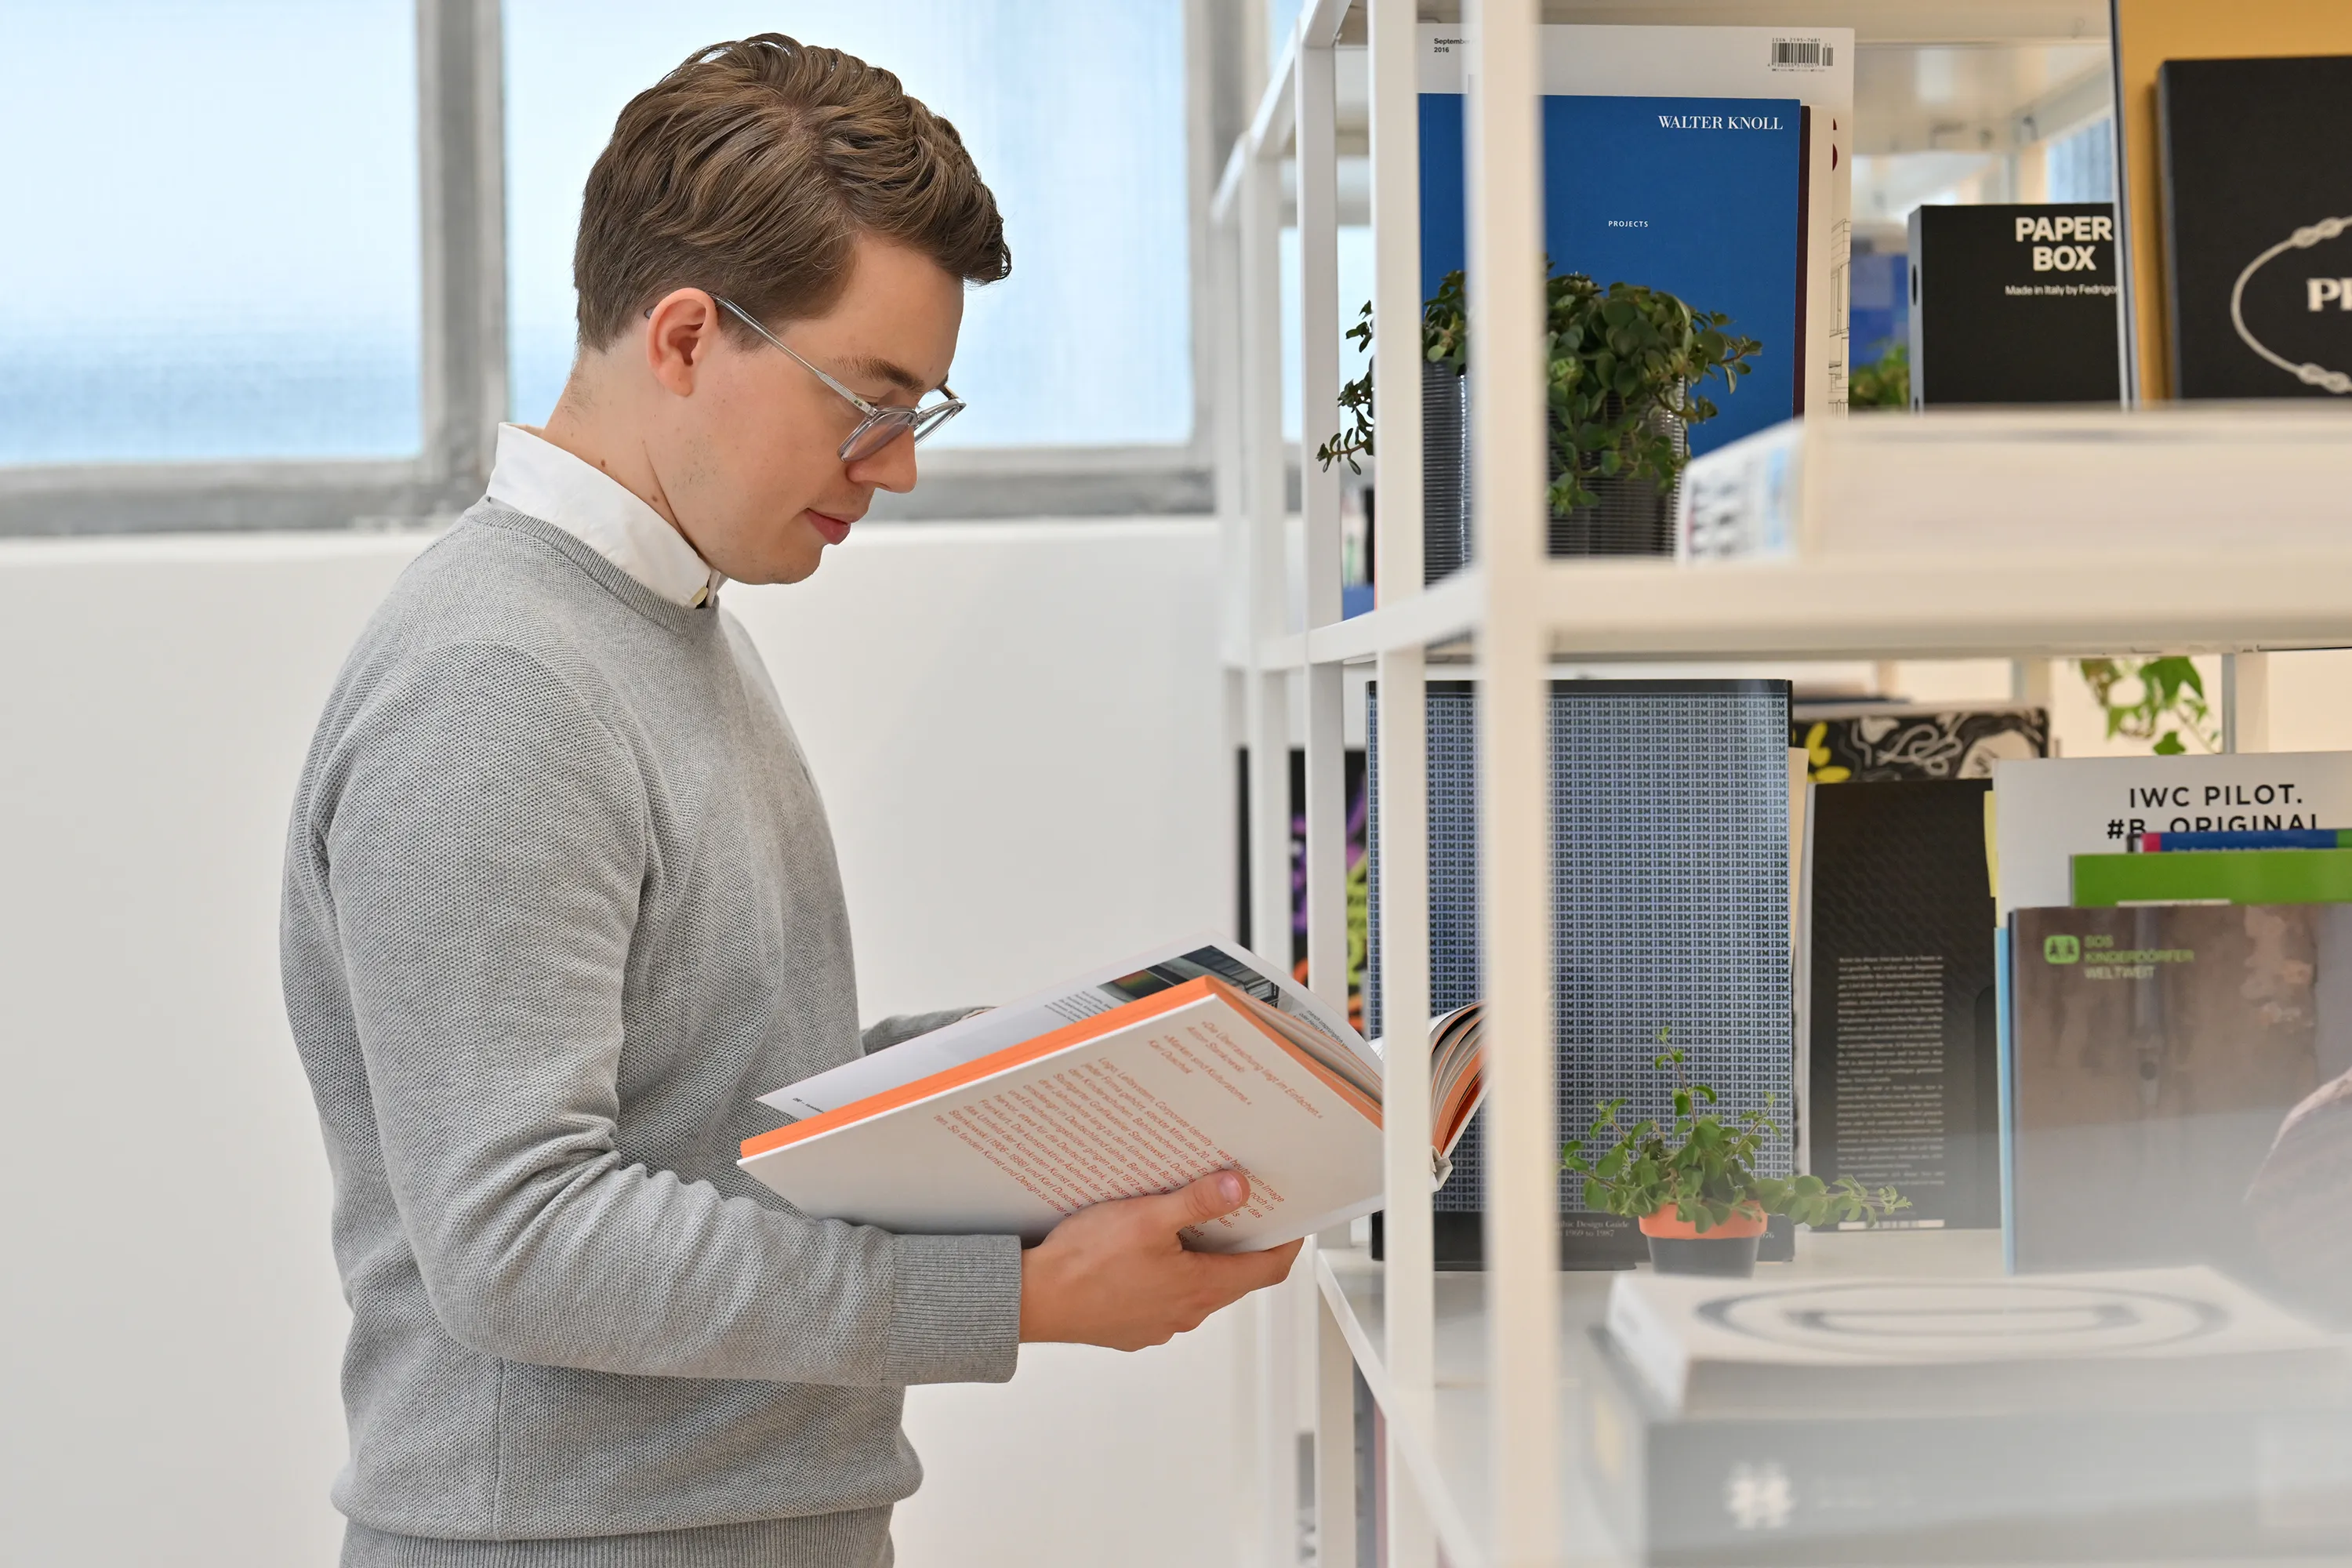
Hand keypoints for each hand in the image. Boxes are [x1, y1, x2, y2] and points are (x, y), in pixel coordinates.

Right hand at [1018, 1171, 1302, 1350]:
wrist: (1033, 1301)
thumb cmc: (1083, 1263)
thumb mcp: (1147, 1218)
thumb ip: (1197, 1202)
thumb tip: (1239, 1188)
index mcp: (1200, 1287)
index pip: (1267, 1270)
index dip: (1287, 1244)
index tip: (1295, 1223)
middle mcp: (1186, 1313)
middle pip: (1232, 1277)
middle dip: (1239, 1243)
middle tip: (1239, 1208)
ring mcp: (1159, 1324)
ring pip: (1195, 1288)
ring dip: (1199, 1258)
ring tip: (1184, 1222)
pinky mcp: (1132, 1328)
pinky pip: (1163, 1298)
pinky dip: (1166, 1275)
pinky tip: (1143, 1251)